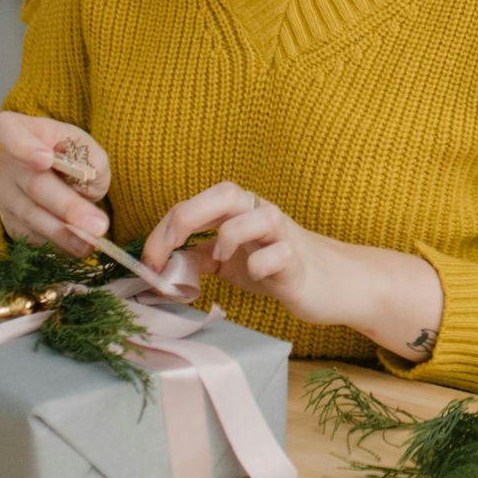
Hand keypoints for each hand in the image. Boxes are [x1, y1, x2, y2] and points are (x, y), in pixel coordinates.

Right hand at [0, 112, 109, 255]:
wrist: (57, 174)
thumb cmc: (69, 154)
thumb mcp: (85, 146)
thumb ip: (91, 157)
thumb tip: (90, 178)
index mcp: (21, 129)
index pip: (7, 129)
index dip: (22, 145)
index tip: (45, 160)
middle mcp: (7, 161)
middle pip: (34, 184)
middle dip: (67, 207)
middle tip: (97, 225)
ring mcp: (5, 193)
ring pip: (32, 216)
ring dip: (63, 233)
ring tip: (90, 243)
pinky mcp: (9, 220)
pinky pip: (30, 235)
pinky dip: (54, 243)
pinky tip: (75, 247)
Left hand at [139, 181, 351, 325]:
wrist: (329, 284)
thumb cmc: (276, 267)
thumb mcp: (227, 260)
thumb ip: (197, 256)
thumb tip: (159, 266)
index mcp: (238, 209)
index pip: (193, 206)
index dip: (163, 232)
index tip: (148, 264)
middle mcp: (260, 212)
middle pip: (225, 193)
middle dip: (187, 219)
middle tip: (167, 254)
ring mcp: (282, 234)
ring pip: (256, 215)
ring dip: (228, 237)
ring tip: (219, 260)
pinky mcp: (299, 261)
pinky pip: (279, 254)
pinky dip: (260, 264)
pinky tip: (257, 275)